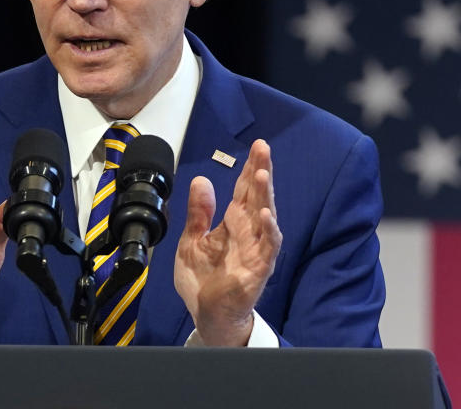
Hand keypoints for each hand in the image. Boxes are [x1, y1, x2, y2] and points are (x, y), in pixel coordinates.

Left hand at [174, 139, 281, 345]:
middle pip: (257, 197)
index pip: (245, 190)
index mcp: (233, 223)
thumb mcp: (192, 240)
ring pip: (265, 217)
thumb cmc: (203, 279)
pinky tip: (265, 215)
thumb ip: (198, 212)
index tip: (257, 146)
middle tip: (263, 148)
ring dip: (265, 196)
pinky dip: (269, 231)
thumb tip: (202, 181)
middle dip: (261, 172)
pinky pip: (267, 248)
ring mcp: (255, 249)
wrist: (205, 314)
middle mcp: (248, 232)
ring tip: (262, 174)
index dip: (250, 168)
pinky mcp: (257, 269)